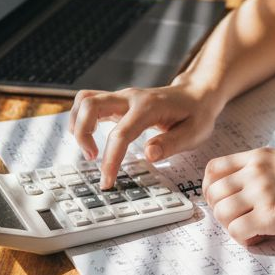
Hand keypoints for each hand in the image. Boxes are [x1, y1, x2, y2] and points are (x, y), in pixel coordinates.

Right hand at [68, 81, 220, 188]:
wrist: (197, 93)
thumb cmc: (196, 114)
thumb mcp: (195, 132)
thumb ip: (171, 144)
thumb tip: (148, 155)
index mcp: (149, 107)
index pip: (121, 133)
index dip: (111, 159)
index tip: (107, 180)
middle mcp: (131, 97)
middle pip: (90, 104)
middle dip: (82, 133)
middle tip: (91, 158)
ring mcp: (122, 97)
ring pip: (85, 100)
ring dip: (78, 124)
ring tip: (89, 149)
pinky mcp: (117, 101)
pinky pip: (88, 102)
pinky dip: (81, 119)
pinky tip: (89, 137)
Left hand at [202, 148, 274, 245]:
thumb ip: (259, 170)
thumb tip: (234, 191)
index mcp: (259, 157)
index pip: (214, 169)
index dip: (209, 188)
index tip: (220, 201)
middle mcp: (257, 172)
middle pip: (213, 193)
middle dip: (221, 211)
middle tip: (238, 220)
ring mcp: (263, 193)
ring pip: (221, 213)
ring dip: (232, 226)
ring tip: (252, 229)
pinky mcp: (271, 216)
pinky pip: (237, 231)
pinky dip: (244, 239)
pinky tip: (261, 237)